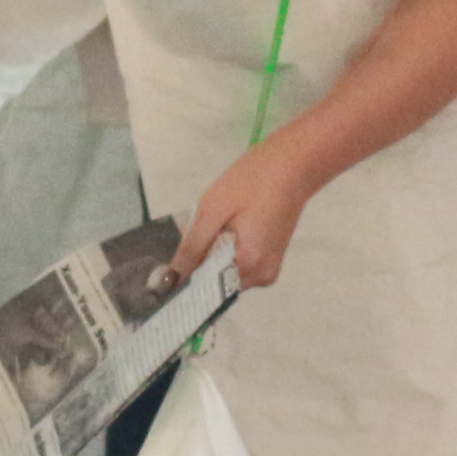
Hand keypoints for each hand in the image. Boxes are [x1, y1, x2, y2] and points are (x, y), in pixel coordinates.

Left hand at [172, 141, 316, 291]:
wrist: (294, 165)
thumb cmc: (252, 180)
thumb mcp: (212, 209)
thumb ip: (191, 247)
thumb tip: (170, 280)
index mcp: (248, 265)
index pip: (204, 290)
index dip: (182, 280)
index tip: (163, 272)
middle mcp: (261, 278)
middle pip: (215, 283)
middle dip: (198, 263)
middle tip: (195, 229)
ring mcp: (268, 271)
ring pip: (226, 274)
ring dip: (212, 256)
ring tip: (215, 224)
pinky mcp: (271, 262)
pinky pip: (239, 266)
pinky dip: (227, 252)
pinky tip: (228, 228)